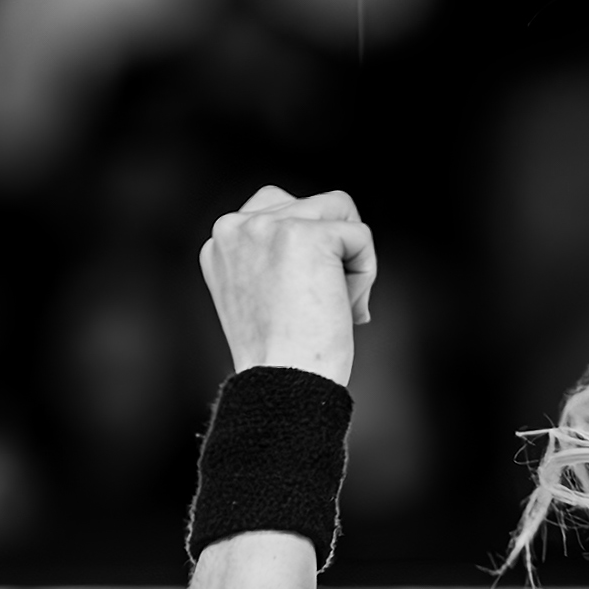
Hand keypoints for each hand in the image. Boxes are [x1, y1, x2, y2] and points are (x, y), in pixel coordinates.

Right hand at [197, 185, 375, 386]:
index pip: (281, 208)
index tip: (302, 298)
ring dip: (351, 260)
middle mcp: (234, 225)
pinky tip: (345, 307)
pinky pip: (361, 235)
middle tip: (323, 306)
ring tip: (336, 303)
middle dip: (334, 252)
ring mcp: (266, 225)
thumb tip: (342, 238)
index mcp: (221, 240)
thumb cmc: (284, 355)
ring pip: (341, 211)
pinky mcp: (302, 233)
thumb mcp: (267, 295)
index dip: (311, 249)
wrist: (284, 382)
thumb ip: (281, 258)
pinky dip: (366, 274)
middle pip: (316, 205)